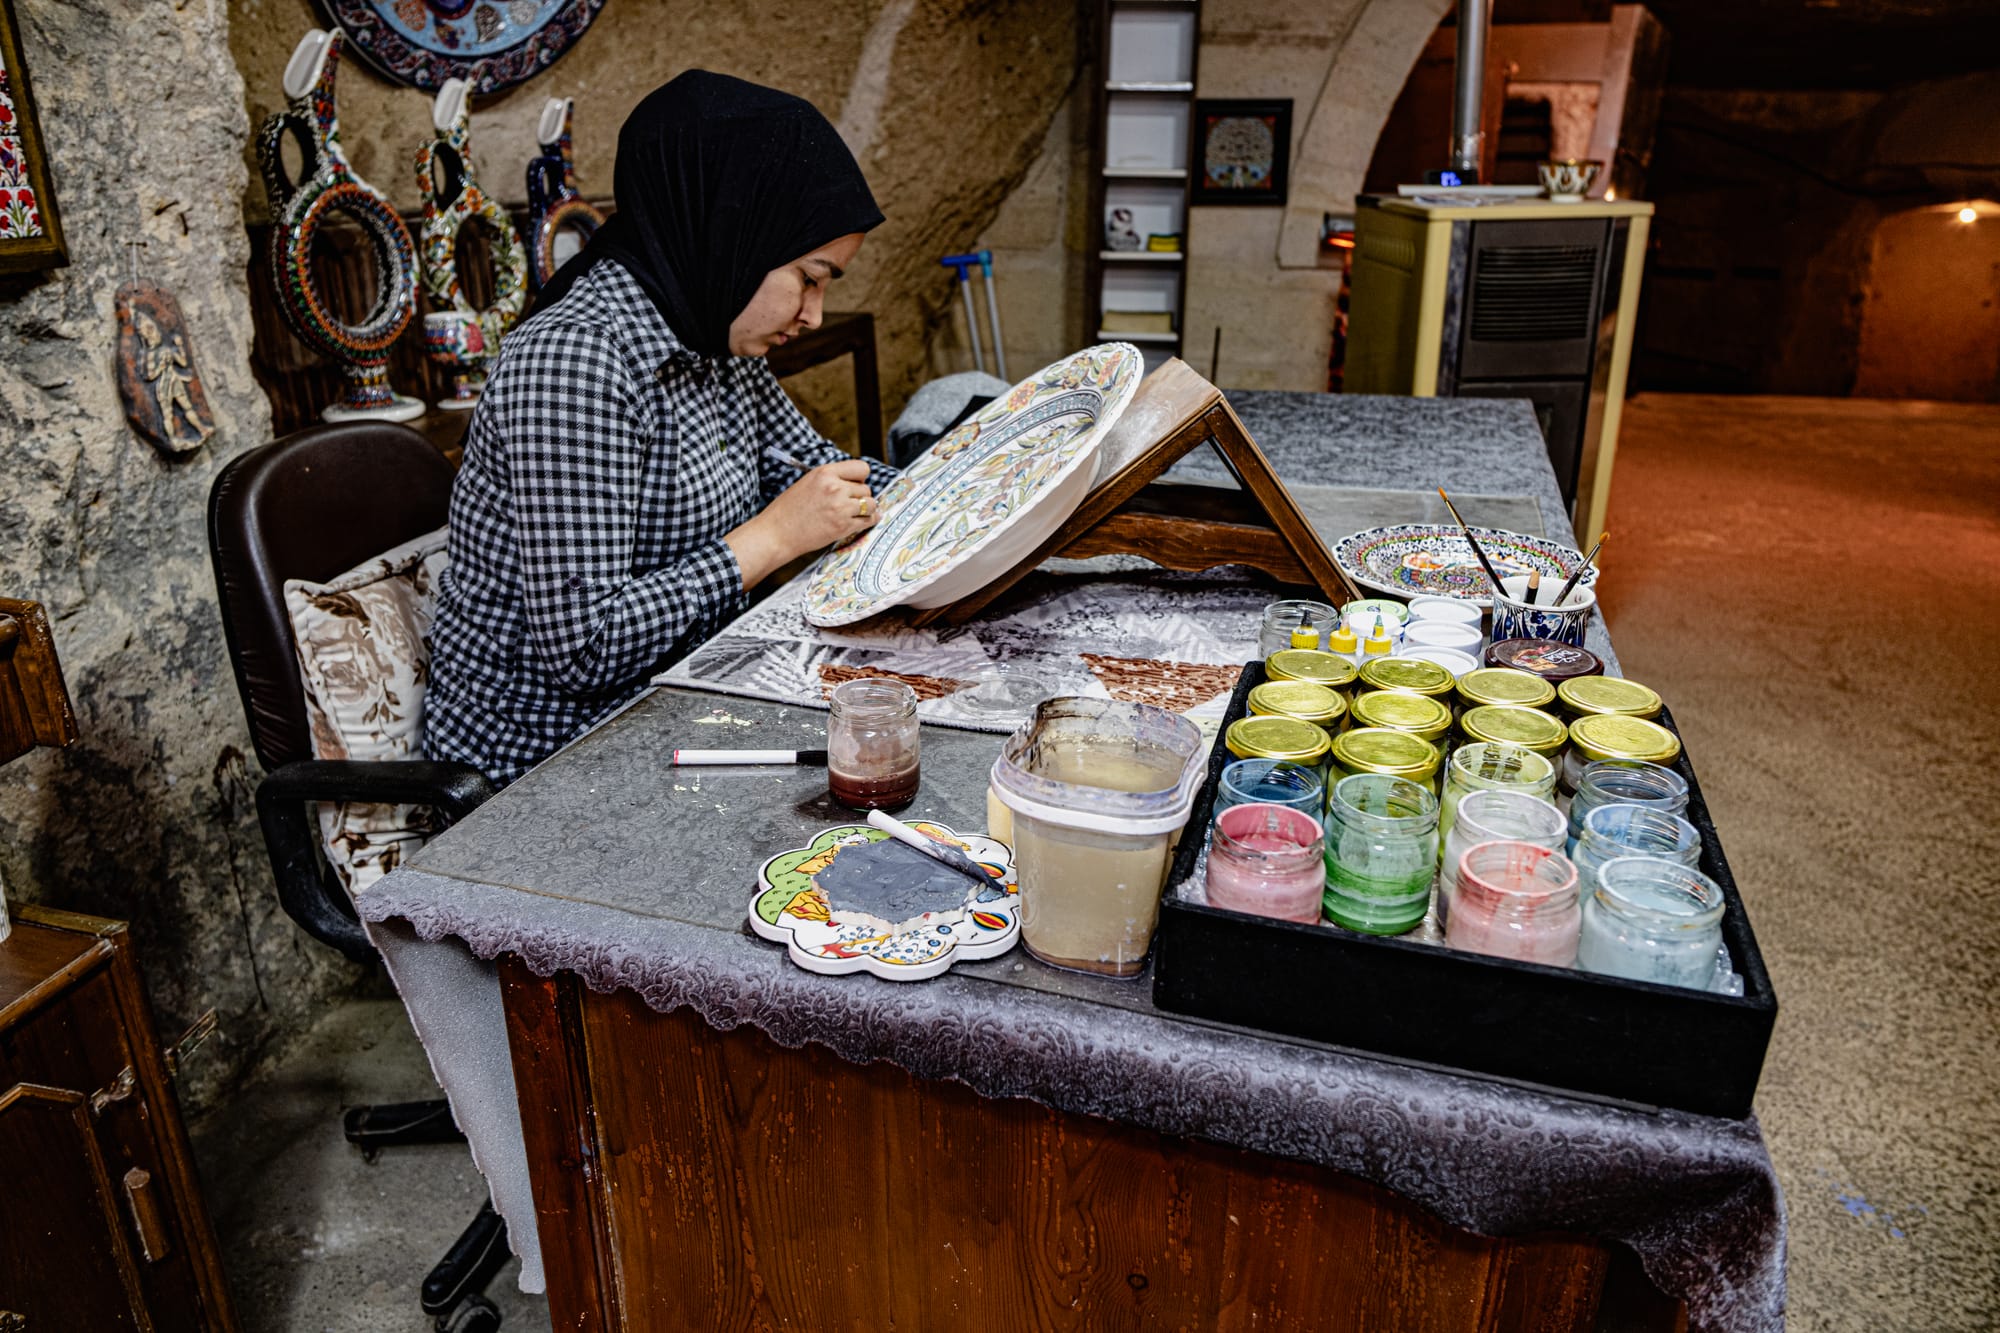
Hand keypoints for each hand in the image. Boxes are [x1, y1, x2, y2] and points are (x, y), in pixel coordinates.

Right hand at [725, 458, 878, 587]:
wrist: (777, 533)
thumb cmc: (788, 509)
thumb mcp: (808, 483)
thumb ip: (831, 480)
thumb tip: (854, 482)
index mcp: (825, 473)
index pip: (861, 468)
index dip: (860, 477)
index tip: (855, 484)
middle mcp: (835, 488)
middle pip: (866, 488)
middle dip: (860, 496)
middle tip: (849, 503)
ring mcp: (840, 507)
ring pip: (871, 504)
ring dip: (867, 509)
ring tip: (856, 513)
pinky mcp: (843, 526)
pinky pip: (869, 520)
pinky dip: (869, 520)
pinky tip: (863, 521)